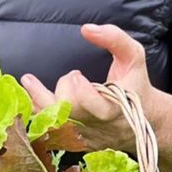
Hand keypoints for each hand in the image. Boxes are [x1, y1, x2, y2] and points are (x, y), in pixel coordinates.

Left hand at [19, 23, 154, 151]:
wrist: (142, 121)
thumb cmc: (136, 84)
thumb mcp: (134, 57)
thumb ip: (115, 39)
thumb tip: (87, 29)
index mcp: (116, 109)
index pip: (97, 109)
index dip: (84, 94)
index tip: (77, 75)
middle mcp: (98, 126)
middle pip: (71, 111)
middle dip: (66, 87)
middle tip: (74, 75)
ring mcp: (84, 136)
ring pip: (53, 122)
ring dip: (39, 99)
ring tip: (29, 81)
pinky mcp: (74, 142)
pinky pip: (48, 129)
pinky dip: (37, 112)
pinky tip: (29, 96)